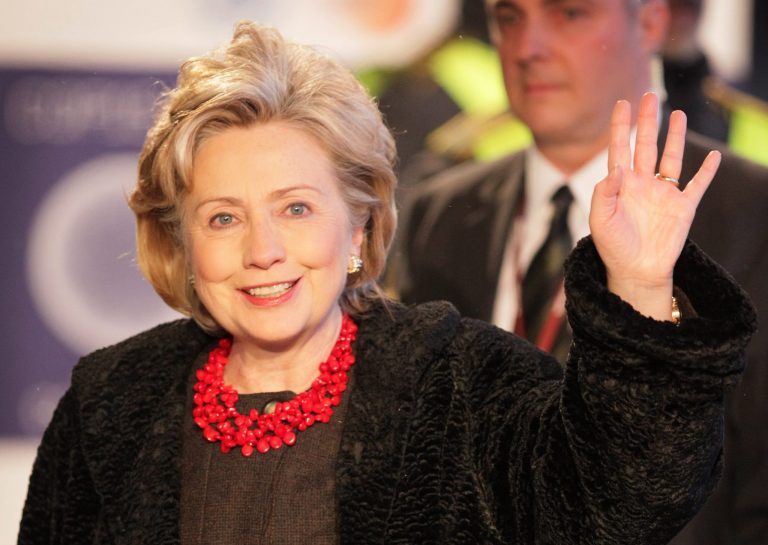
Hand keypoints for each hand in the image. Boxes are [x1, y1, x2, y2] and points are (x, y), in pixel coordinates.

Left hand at [589, 92, 720, 319]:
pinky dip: (706, 171)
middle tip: (650, 95)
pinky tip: (713, 156)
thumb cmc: (613, 247)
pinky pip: (697, 185)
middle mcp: (642, 184)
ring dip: (675, 136)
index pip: (618, 149)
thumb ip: (604, 193)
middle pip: (645, 145)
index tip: (621, 103)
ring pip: (671, 157)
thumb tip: (615, 169)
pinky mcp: (683, 207)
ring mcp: (664, 193)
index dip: (619, 126)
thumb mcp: (600, 220)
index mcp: (620, 185)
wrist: (636, 271)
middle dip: (647, 121)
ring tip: (677, 113)